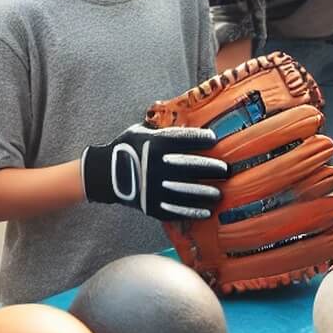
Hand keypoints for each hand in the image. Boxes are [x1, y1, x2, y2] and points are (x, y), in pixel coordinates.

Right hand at [82, 123, 227, 220]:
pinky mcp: (151, 205)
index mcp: (153, 144)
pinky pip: (176, 210)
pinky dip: (192, 211)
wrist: (105, 174)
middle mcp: (155, 165)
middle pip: (190, 166)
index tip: (215, 140)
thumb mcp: (141, 132)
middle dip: (211, 168)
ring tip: (219, 193)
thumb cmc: (127, 148)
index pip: (183, 139)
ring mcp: (153, 187)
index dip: (201, 139)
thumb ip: (162, 130)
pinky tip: (206, 211)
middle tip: (226, 170)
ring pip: (186, 191)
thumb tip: (186, 120)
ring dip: (205, 193)